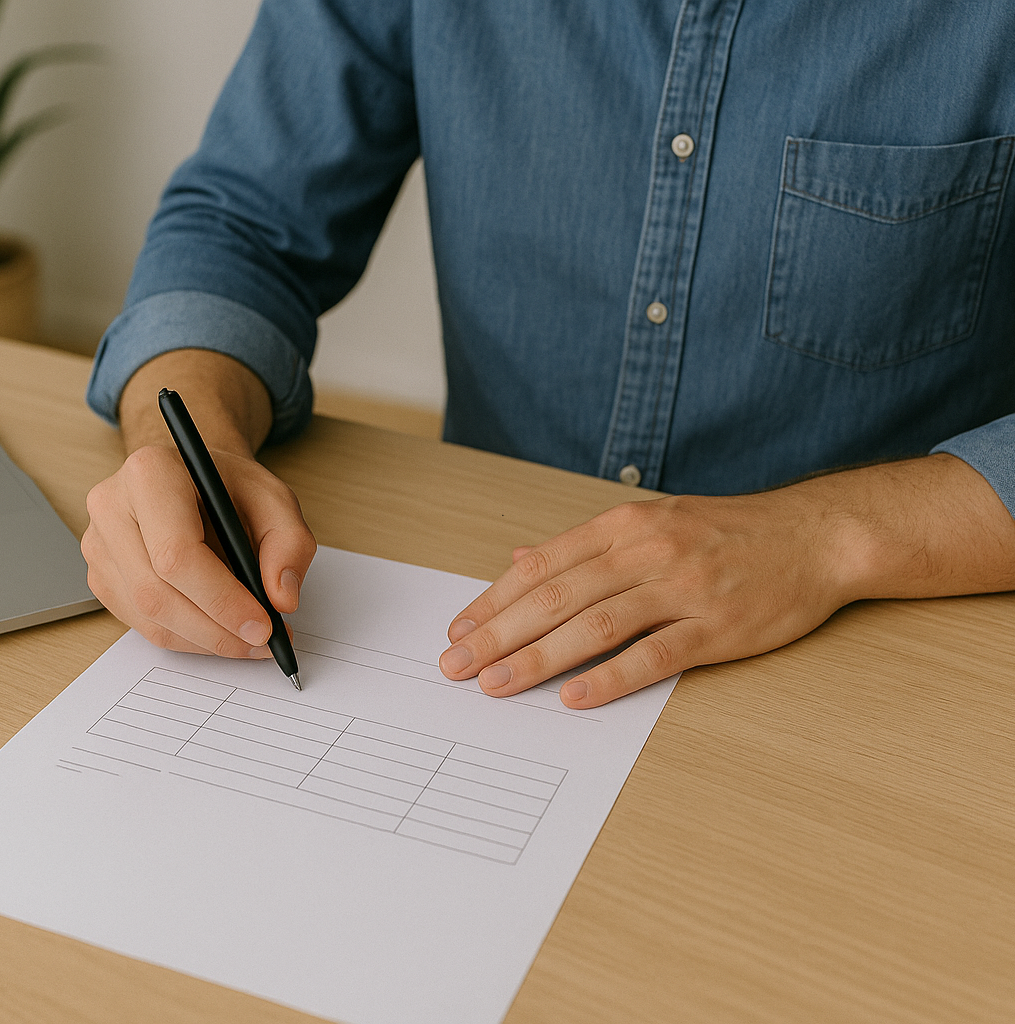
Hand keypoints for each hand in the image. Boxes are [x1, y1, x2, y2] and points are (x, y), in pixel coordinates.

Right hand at [83, 443, 315, 656]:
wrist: (196, 480)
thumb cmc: (232, 487)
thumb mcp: (276, 500)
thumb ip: (290, 545)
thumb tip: (281, 599)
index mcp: (151, 474)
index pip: (176, 554)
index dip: (221, 600)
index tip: (262, 625)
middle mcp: (112, 507)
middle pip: (156, 592)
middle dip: (216, 629)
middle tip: (262, 642)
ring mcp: (100, 545)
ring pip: (148, 615)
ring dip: (204, 640)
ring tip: (248, 640)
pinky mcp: (102, 576)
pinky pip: (142, 623)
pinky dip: (188, 638)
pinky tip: (220, 630)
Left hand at [438, 489, 851, 707]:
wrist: (813, 536)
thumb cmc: (726, 531)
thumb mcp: (650, 521)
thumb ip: (584, 546)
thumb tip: (520, 561)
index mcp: (625, 525)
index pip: (543, 566)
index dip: (494, 600)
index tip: (460, 629)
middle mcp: (647, 551)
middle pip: (557, 596)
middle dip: (498, 634)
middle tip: (456, 665)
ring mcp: (683, 588)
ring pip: (595, 625)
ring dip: (538, 658)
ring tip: (496, 684)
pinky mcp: (718, 626)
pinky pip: (656, 655)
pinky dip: (612, 677)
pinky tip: (575, 697)